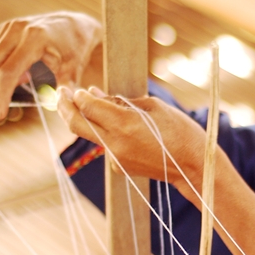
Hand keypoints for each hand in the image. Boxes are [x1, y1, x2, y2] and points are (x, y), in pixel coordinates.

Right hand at [0, 12, 101, 120]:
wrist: (72, 27)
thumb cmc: (73, 51)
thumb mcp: (73, 71)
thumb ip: (65, 90)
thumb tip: (60, 107)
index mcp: (35, 39)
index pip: (8, 71)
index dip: (2, 95)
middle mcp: (16, 29)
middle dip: (4, 82)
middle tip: (28, 79)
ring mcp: (6, 27)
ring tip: (23, 70)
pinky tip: (5, 65)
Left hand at [59, 85, 254, 254]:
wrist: (193, 166)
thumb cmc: (179, 130)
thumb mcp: (152, 107)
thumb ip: (120, 101)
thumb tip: (94, 95)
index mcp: (124, 124)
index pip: (89, 106)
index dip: (79, 95)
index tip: (75, 88)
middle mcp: (115, 143)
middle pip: (77, 124)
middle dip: (65, 107)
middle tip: (61, 93)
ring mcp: (115, 158)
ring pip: (93, 135)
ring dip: (90, 119)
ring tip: (98, 104)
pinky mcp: (119, 167)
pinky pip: (108, 146)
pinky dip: (110, 134)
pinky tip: (125, 129)